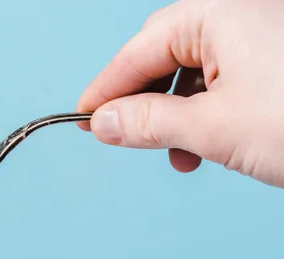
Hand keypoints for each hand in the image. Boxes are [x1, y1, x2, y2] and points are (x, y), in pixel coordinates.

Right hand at [76, 0, 283, 187]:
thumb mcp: (213, 127)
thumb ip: (149, 122)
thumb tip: (103, 123)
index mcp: (216, 13)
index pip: (137, 53)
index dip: (105, 90)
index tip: (84, 118)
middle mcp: (236, 13)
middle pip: (163, 57)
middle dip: (142, 101)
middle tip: (121, 133)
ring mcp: (259, 34)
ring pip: (192, 72)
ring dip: (175, 115)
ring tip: (179, 155)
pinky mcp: (274, 58)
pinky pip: (223, 78)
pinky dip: (206, 111)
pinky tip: (206, 145)